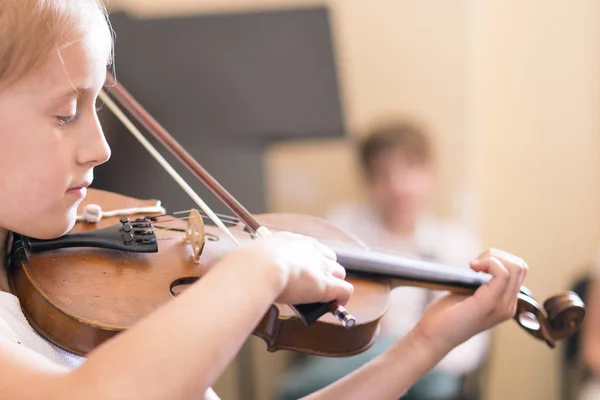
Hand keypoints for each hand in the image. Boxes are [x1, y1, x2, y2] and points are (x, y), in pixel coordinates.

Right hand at [232, 231, 353, 305]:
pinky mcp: (326, 284)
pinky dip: (341, 299)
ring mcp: (320, 266)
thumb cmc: (249, 263)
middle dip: (324, 272)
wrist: (259, 267)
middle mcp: (311, 249)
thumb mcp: (251, 256)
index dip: (308, 262)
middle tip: (312, 286)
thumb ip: (253, 263)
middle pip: (329, 259)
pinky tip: (333, 305)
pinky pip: (345, 290)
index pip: (309, 248)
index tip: (301, 272)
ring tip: (323, 299)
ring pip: (339, 273)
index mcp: (292, 240)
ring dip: (333, 285)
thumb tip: (240, 270)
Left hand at [413, 248, 527, 351]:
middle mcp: (508, 306)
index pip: (519, 271)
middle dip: (497, 255)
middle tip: (475, 264)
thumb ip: (481, 283)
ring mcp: (501, 306)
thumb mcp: (468, 294)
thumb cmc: (445, 314)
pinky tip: (472, 267)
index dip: (499, 259)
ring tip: (473, 266)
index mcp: (504, 304)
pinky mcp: (488, 304)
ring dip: (492, 257)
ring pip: (516, 268)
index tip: (476, 264)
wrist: (433, 336)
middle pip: (521, 266)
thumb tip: (483, 262)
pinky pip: (502, 274)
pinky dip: (489, 263)